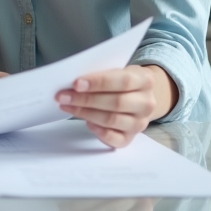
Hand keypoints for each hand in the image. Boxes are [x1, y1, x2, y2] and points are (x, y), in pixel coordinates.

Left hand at [56, 64, 176, 148]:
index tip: (76, 84)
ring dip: (85, 113)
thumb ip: (102, 75)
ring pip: (112, 120)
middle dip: (86, 99)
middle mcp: (146, 103)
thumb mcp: (117, 70)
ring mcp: (140, 123)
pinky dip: (98, 131)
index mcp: (145, 80)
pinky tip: (86, 122)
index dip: (98, 83)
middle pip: (116, 103)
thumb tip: (75, 83)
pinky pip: (114, 139)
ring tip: (68, 106)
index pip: (123, 81)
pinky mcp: (131, 138)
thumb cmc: (121, 82)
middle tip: (63, 96)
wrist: (138, 96)